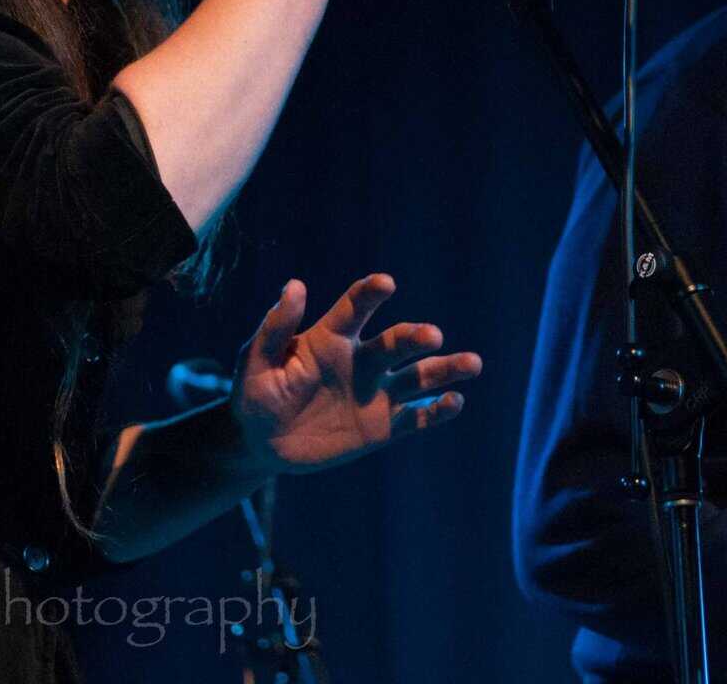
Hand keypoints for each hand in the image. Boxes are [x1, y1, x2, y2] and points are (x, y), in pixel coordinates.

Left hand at [231, 273, 481, 472]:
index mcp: (331, 337)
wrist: (260, 442)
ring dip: (445, 369)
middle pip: (396, 342)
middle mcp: (362, 359)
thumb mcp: (255, 360)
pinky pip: (416, 417)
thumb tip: (294, 285)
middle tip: (431, 336)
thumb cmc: (254, 394)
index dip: (370, 293)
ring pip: (419, 376)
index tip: (385, 283)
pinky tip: (455, 402)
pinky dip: (437, 410)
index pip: (356, 308)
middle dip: (415, 337)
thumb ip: (276, 327)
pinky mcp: (382, 426)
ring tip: (472, 364)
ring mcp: (376, 392)